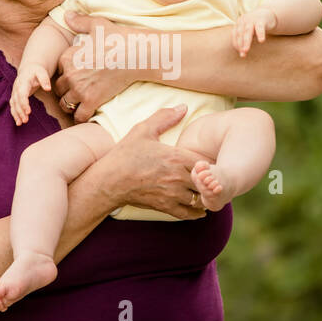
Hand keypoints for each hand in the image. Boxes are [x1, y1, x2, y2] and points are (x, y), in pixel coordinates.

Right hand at [10, 62, 50, 125]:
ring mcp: (14, 92)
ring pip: (13, 104)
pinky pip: (13, 106)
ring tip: (21, 123)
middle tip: (26, 120)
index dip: (24, 103)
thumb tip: (48, 88)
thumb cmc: (36, 71)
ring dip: (16, 114)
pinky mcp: (15, 96)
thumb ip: (45, 80)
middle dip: (20, 111)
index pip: (21, 94)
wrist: (29, 69)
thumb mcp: (42, 72)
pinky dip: (14, 114)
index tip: (28, 112)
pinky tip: (18, 122)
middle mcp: (16, 88)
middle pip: (17, 101)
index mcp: (22, 82)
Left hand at [52, 12, 137, 122]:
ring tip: (79, 102)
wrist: (136, 55)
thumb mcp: (97, 25)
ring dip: (70, 104)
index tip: (77, 74)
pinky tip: (87, 111)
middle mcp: (71, 75)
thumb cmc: (118, 38)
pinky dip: (81, 116)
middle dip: (66, 90)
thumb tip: (67, 15)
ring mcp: (80, 90)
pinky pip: (79, 115)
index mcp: (68, 57)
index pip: (59, 70)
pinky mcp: (92, 101)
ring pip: (65, 104)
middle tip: (78, 90)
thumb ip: (80, 22)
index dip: (67, 73)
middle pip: (59, 88)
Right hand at [95, 104, 207, 219]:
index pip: (206, 162)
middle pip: (206, 181)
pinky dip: (196, 212)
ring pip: (200, 198)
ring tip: (206, 192)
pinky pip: (189, 213)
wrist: (108, 181)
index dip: (210, 162)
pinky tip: (199, 208)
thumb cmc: (125, 155)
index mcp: (175, 156)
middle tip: (213, 178)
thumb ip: (164, 117)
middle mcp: (177, 176)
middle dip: (210, 180)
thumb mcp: (143, 130)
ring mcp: (172, 194)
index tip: (208, 163)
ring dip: (204, 195)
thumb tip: (183, 107)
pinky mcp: (165, 207)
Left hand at [232, 8, 277, 56]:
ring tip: (246, 50)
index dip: (237, 44)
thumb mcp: (248, 32)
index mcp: (239, 23)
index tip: (240, 53)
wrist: (266, 13)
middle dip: (240, 44)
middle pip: (240, 34)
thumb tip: (242, 54)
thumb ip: (245, 40)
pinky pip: (260, 27)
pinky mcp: (261, 20)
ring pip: (248, 31)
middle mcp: (243, 20)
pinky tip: (261, 41)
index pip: (235, 35)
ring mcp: (252, 19)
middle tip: (242, 54)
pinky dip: (260, 34)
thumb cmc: (255, 26)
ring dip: (246, 42)